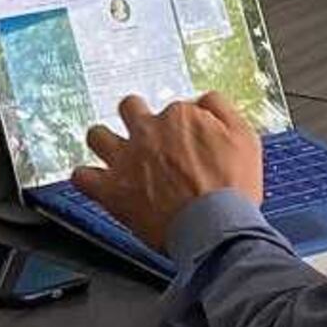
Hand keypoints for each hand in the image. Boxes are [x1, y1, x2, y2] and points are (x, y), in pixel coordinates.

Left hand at [70, 91, 262, 248]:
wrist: (214, 227)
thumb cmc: (232, 190)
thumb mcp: (246, 138)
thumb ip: (222, 110)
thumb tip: (204, 99)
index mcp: (180, 117)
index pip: (174, 108)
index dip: (182, 126)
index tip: (187, 142)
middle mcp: (148, 132)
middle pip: (129, 108)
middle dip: (135, 116)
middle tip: (145, 134)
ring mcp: (126, 159)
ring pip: (97, 135)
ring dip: (103, 141)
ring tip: (112, 152)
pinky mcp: (111, 190)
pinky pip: (81, 177)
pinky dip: (85, 178)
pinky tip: (94, 182)